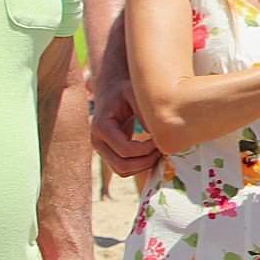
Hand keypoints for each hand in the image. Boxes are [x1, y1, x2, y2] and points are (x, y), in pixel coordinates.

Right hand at [89, 51, 158, 176]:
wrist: (110, 89)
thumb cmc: (124, 89)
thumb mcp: (134, 93)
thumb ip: (144, 112)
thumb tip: (157, 136)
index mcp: (102, 126)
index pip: (126, 150)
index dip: (146, 150)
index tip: (160, 140)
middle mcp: (97, 141)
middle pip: (122, 166)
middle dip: (146, 162)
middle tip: (162, 150)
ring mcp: (101, 149)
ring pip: (123, 171)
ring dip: (143, 166)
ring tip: (158, 151)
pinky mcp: (108, 152)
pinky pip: (123, 168)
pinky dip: (139, 166)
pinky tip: (152, 153)